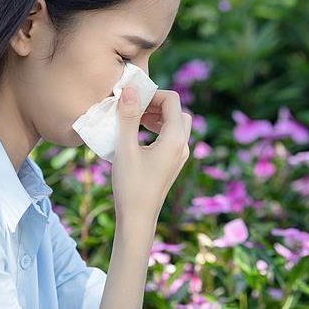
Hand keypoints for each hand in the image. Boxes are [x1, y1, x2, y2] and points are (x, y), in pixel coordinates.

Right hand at [112, 88, 191, 222]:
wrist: (138, 219)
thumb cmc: (130, 186)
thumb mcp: (125, 148)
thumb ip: (128, 117)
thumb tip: (130, 89)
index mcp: (175, 139)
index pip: (172, 101)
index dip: (152, 94)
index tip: (132, 98)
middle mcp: (182, 146)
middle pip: (178, 111)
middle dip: (157, 104)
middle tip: (135, 108)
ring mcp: (180, 156)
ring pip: (176, 125)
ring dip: (158, 116)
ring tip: (134, 119)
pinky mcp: (173, 164)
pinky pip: (171, 138)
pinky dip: (158, 129)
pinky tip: (138, 135)